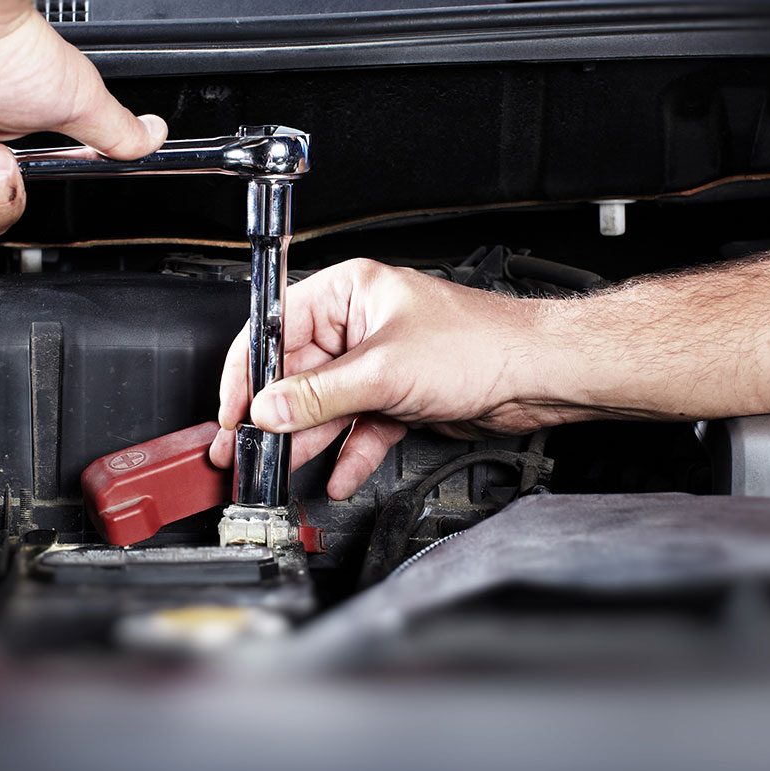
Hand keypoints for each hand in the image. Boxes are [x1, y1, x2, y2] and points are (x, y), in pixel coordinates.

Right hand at [209, 259, 561, 499]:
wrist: (537, 376)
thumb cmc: (481, 344)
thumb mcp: (384, 370)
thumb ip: (320, 394)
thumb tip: (270, 408)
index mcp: (348, 293)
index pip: (275, 328)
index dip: (248, 371)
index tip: (232, 409)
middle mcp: (358, 324)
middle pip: (297, 374)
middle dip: (276, 416)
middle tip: (247, 449)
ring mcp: (377, 363)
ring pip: (326, 406)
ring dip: (307, 440)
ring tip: (280, 469)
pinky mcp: (396, 396)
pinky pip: (358, 427)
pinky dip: (348, 453)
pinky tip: (336, 477)